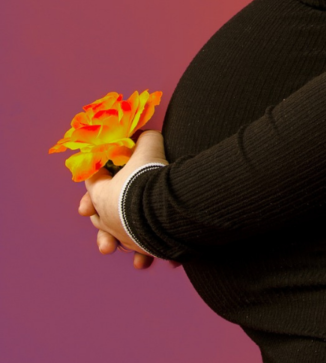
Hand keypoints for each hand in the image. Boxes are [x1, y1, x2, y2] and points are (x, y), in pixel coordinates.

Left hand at [80, 130, 180, 269]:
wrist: (166, 209)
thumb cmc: (149, 178)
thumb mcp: (149, 149)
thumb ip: (146, 140)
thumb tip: (146, 135)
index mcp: (102, 197)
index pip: (92, 182)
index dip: (97, 173)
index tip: (102, 168)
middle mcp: (110, 221)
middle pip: (99, 216)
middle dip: (101, 213)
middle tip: (100, 210)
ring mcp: (127, 237)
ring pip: (118, 240)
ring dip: (121, 239)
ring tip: (119, 244)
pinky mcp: (146, 249)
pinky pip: (146, 252)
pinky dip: (150, 253)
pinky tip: (156, 256)